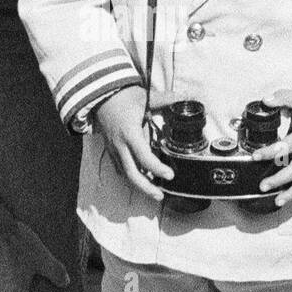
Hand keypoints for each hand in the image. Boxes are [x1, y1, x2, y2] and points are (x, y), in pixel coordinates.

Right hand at [94, 86, 173, 202]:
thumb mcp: (147, 97)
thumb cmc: (124, 96)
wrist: (100, 96)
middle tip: (160, 195)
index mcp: (130, 133)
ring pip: (124, 174)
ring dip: (139, 186)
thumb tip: (191, 97)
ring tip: (154, 192)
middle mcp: (120, 145)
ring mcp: (114, 149)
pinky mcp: (111, 150)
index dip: (157, 168)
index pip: (144, 157)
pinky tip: (141, 180)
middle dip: (146, 188)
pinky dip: (130, 177)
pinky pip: (120, 169)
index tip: (169, 175)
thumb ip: (169, 99)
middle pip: (131, 174)